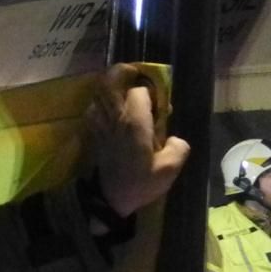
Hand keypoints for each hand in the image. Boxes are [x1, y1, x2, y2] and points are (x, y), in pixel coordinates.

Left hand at [88, 66, 189, 218]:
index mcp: (134, 122)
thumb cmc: (139, 183)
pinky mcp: (91, 129)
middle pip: (112, 79)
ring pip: (101, 89)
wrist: (106, 199)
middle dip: (125, 72)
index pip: (140, 90)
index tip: (161, 104)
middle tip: (139, 76)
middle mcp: (114, 115)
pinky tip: (116, 111)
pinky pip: (96, 104)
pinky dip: (105, 100)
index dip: (153, 91)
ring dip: (114, 85)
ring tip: (129, 93)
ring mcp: (98, 120)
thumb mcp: (170, 169)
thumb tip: (175, 138)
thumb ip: (179, 147)